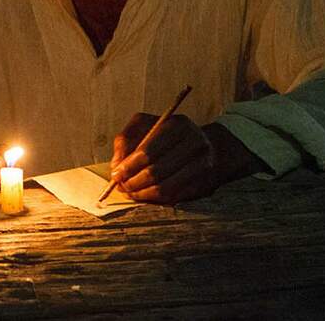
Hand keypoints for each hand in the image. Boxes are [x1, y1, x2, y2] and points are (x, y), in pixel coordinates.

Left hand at [109, 113, 266, 203]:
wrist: (208, 144)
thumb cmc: (167, 135)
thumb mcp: (144, 126)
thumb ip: (125, 140)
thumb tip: (116, 166)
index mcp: (177, 125)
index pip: (148, 151)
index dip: (128, 166)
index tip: (116, 174)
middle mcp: (194, 144)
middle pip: (155, 172)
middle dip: (133, 182)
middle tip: (121, 186)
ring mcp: (202, 165)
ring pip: (164, 188)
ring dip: (142, 194)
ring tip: (130, 192)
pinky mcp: (204, 183)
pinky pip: (174, 197)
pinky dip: (155, 199)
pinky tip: (145, 195)